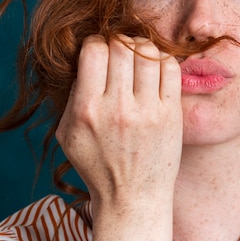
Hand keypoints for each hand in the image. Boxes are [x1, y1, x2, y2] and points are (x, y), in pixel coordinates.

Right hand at [56, 35, 181, 240]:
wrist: (132, 198)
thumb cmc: (97, 165)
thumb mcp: (68, 134)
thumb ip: (73, 95)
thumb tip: (86, 58)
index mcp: (88, 111)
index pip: (94, 51)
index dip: (95, 43)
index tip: (98, 50)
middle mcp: (118, 109)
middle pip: (122, 47)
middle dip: (118, 42)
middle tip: (119, 51)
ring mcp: (148, 111)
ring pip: (148, 52)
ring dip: (141, 47)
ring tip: (138, 57)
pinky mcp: (171, 115)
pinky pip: (170, 68)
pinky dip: (162, 59)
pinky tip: (155, 68)